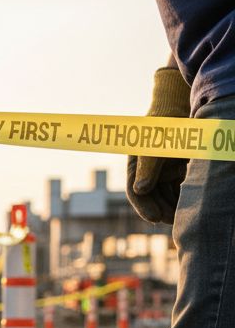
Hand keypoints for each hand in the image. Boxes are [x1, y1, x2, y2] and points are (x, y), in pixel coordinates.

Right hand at [126, 67, 190, 224]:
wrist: (181, 105)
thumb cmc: (166, 121)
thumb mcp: (156, 143)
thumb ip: (149, 166)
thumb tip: (140, 189)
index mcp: (136, 166)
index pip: (136, 192)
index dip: (144, 207)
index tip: (155, 219)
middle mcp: (147, 171)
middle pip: (152, 197)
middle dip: (161, 210)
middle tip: (173, 223)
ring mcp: (162, 171)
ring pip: (165, 195)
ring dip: (172, 207)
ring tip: (182, 218)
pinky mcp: (176, 169)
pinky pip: (177, 188)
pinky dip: (182, 197)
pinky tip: (190, 206)